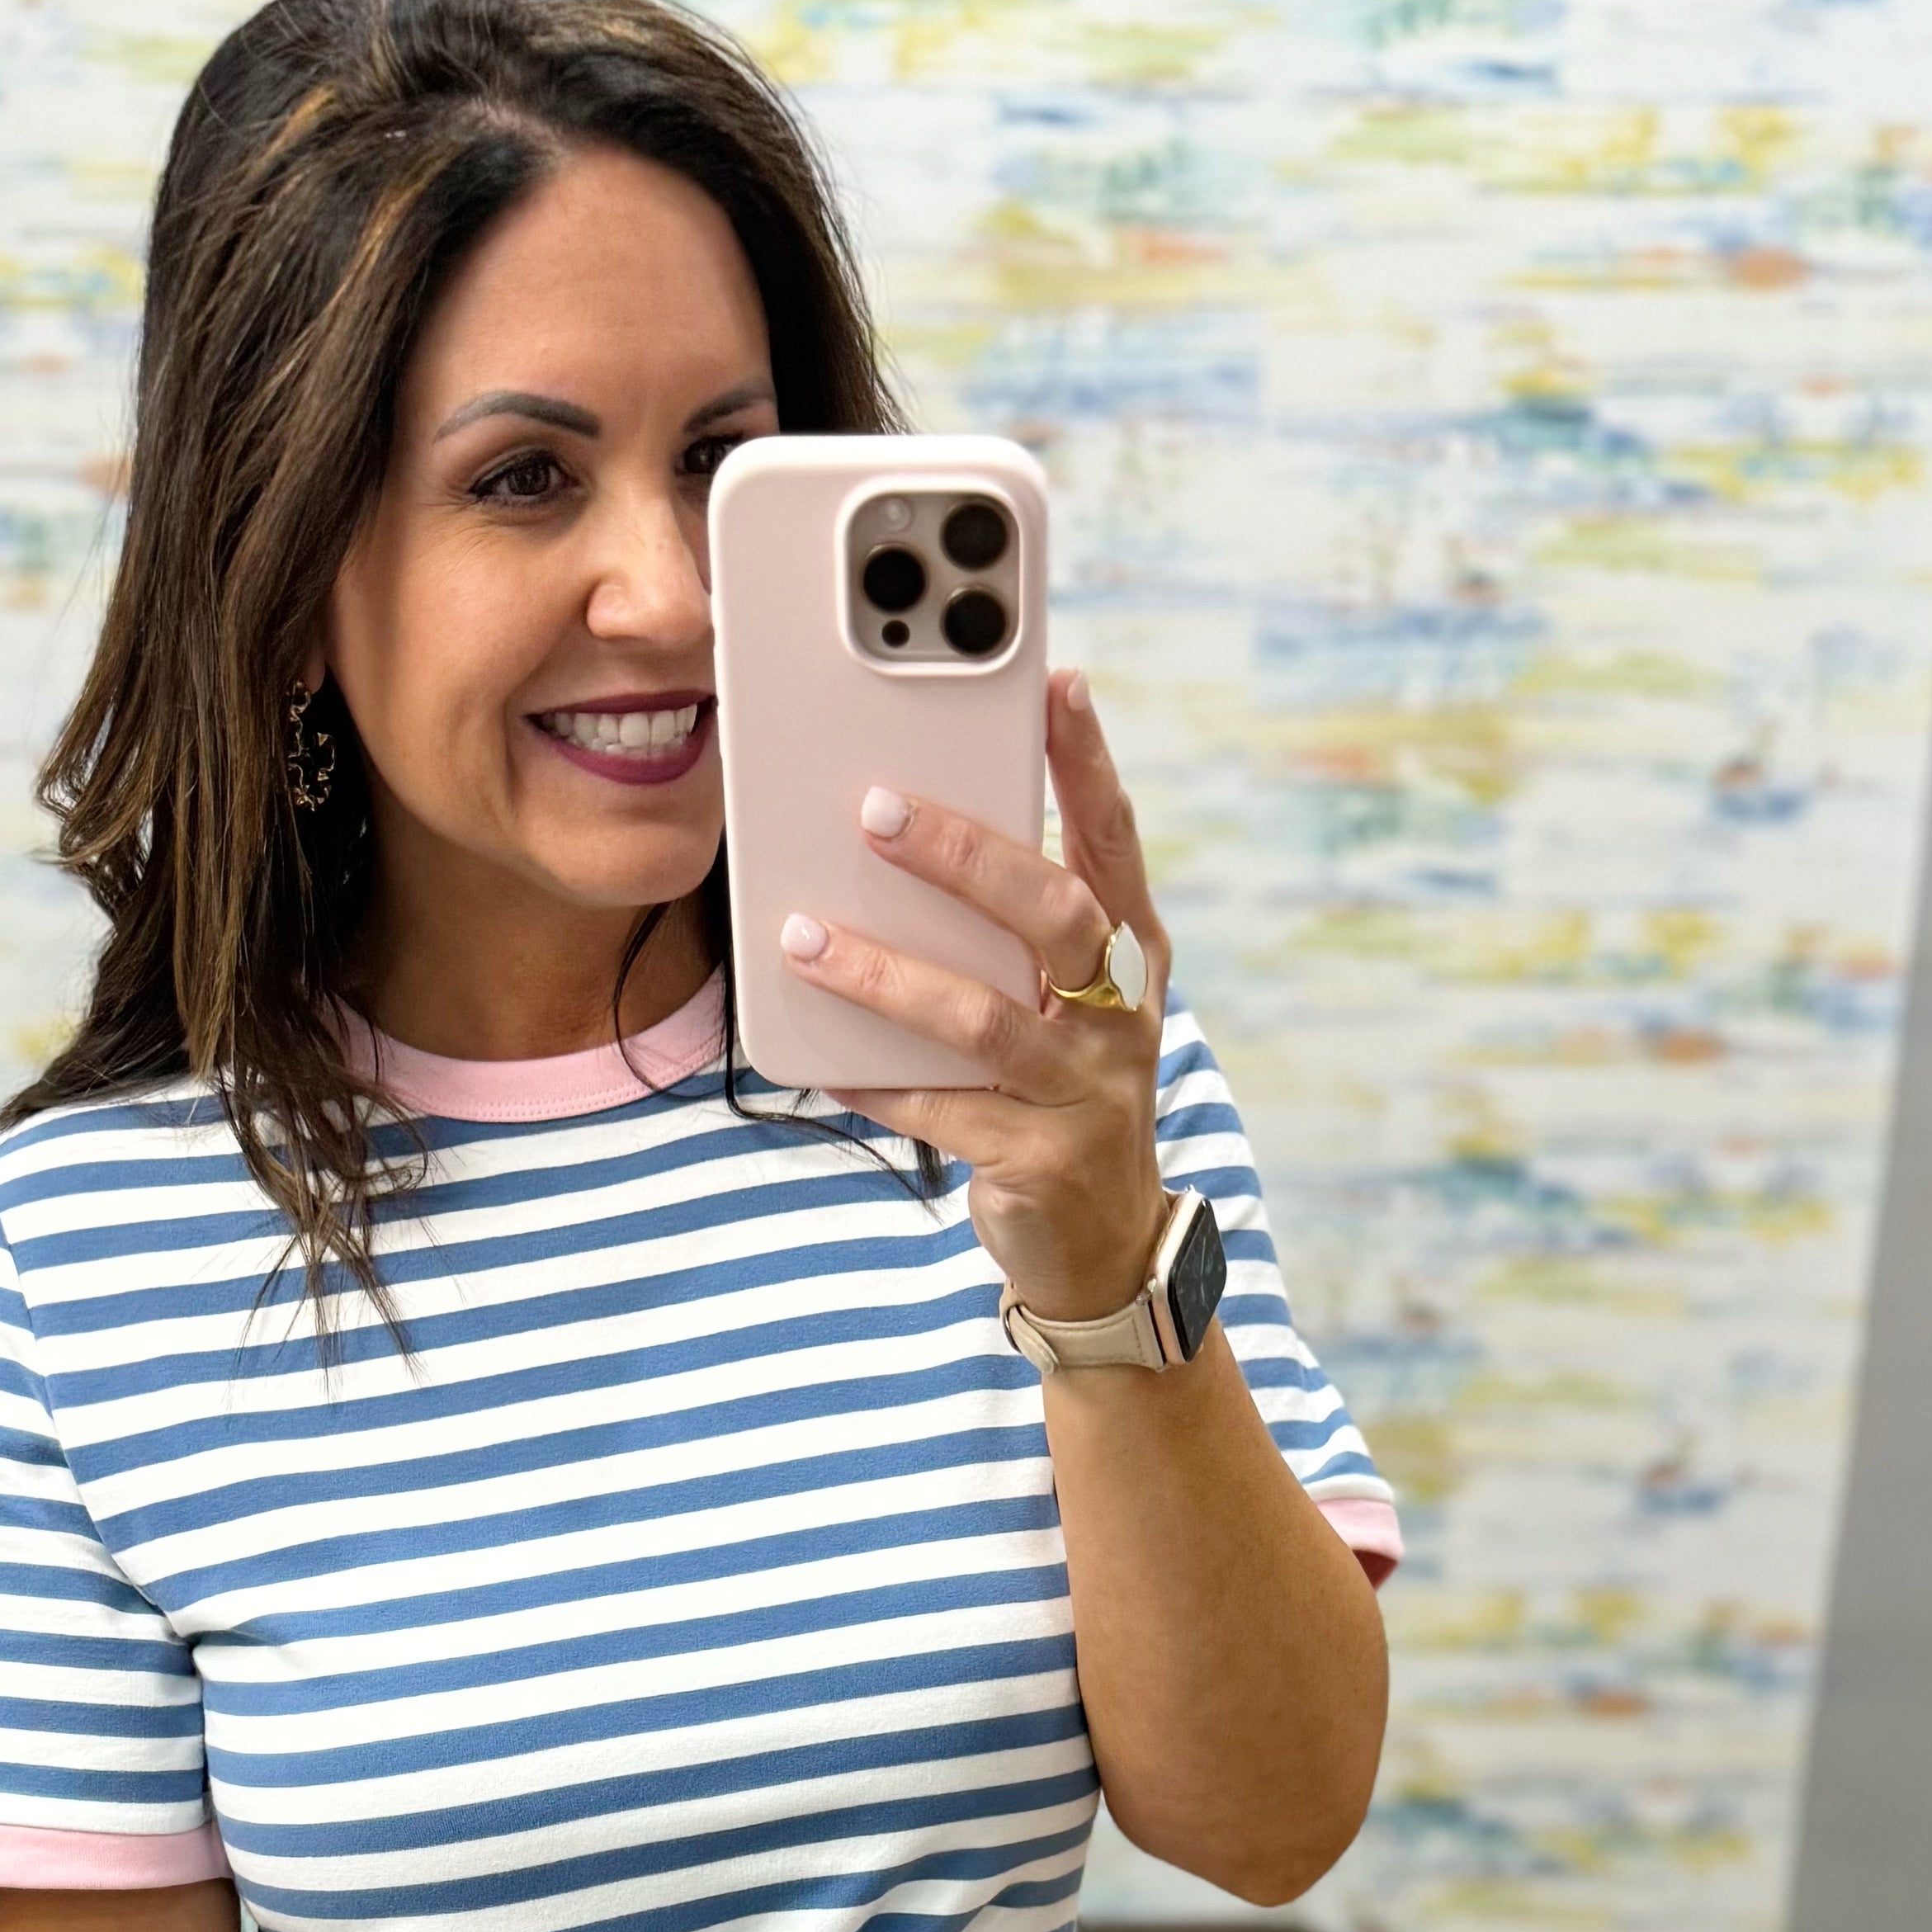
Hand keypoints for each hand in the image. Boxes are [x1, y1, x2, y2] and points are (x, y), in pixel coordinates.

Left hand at [777, 669, 1170, 1322]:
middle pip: (1053, 915)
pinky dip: (874, 1081)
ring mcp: (1084, 1093)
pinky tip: (818, 1059)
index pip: (1113, 843)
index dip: (1089, 765)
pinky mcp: (1038, 1161)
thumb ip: (1008, 934)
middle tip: (879, 809)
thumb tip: (901, 839)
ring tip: (805, 938)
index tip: (1058, 684)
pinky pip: (941, 1111)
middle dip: (965, 856)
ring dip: (887, 974)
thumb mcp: (1058, 1005)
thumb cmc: (1061, 1095)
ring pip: (983, 1018)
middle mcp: (1117, 1017)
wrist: (1100, 1246)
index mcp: (1127, 959)